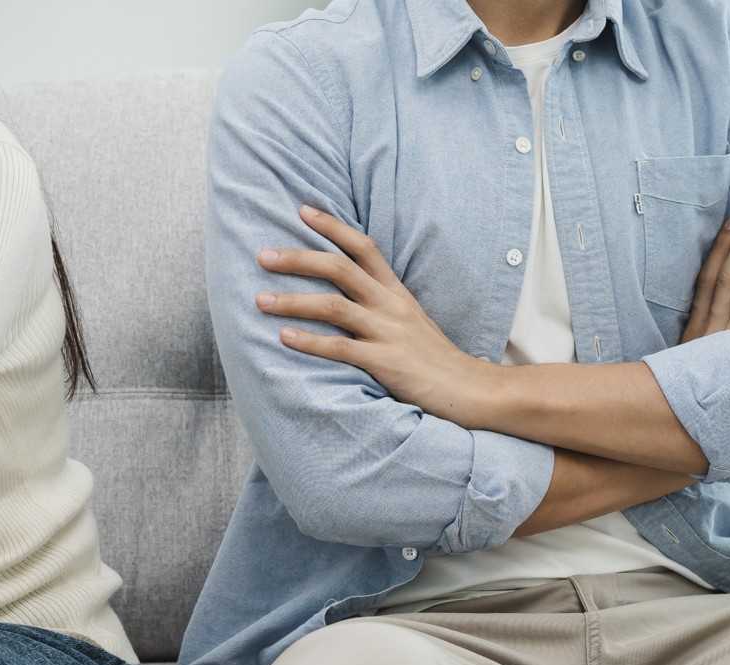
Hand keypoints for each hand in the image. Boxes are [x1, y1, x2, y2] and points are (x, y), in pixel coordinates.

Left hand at [254, 205, 490, 423]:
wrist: (469, 389)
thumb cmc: (434, 359)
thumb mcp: (410, 320)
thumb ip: (380, 304)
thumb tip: (345, 293)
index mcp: (396, 292)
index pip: (363, 246)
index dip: (332, 226)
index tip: (302, 210)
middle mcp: (390, 305)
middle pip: (339, 268)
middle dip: (298, 258)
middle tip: (263, 255)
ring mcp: (388, 333)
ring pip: (334, 306)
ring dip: (293, 301)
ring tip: (260, 300)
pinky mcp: (386, 363)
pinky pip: (341, 348)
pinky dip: (310, 342)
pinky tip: (284, 337)